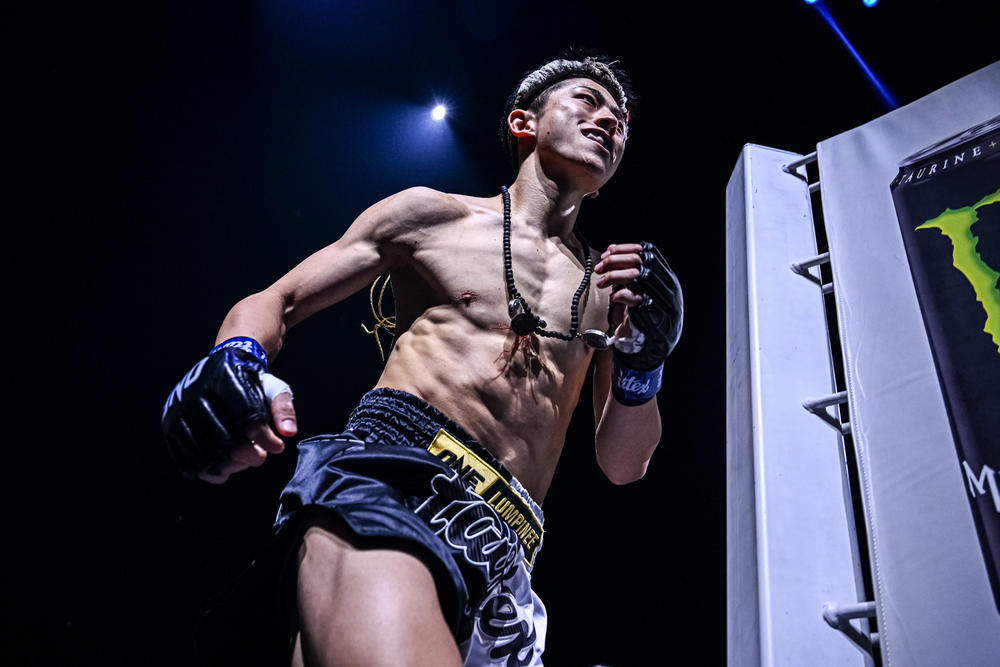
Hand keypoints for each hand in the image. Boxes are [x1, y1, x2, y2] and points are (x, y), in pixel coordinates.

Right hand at [161, 346, 296, 482]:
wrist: (217, 370)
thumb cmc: (248, 383)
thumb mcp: (272, 387)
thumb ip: (283, 408)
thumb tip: (289, 432)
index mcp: (225, 378)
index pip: (247, 417)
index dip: (264, 438)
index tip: (277, 447)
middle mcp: (196, 392)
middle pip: (223, 439)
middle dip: (247, 455)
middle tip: (259, 457)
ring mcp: (179, 409)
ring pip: (204, 452)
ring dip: (228, 465)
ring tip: (242, 462)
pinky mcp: (170, 424)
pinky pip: (185, 457)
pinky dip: (206, 470)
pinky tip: (223, 471)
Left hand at [595, 242, 683, 404]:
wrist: (648, 353)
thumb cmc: (640, 321)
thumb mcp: (639, 293)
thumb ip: (630, 275)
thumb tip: (610, 253)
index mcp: (666, 279)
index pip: (648, 252)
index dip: (626, 249)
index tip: (607, 252)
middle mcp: (668, 288)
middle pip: (641, 260)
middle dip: (616, 260)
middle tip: (599, 266)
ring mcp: (662, 301)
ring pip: (637, 274)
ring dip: (613, 275)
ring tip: (600, 282)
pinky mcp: (652, 315)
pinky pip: (634, 296)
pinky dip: (620, 294)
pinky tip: (613, 299)